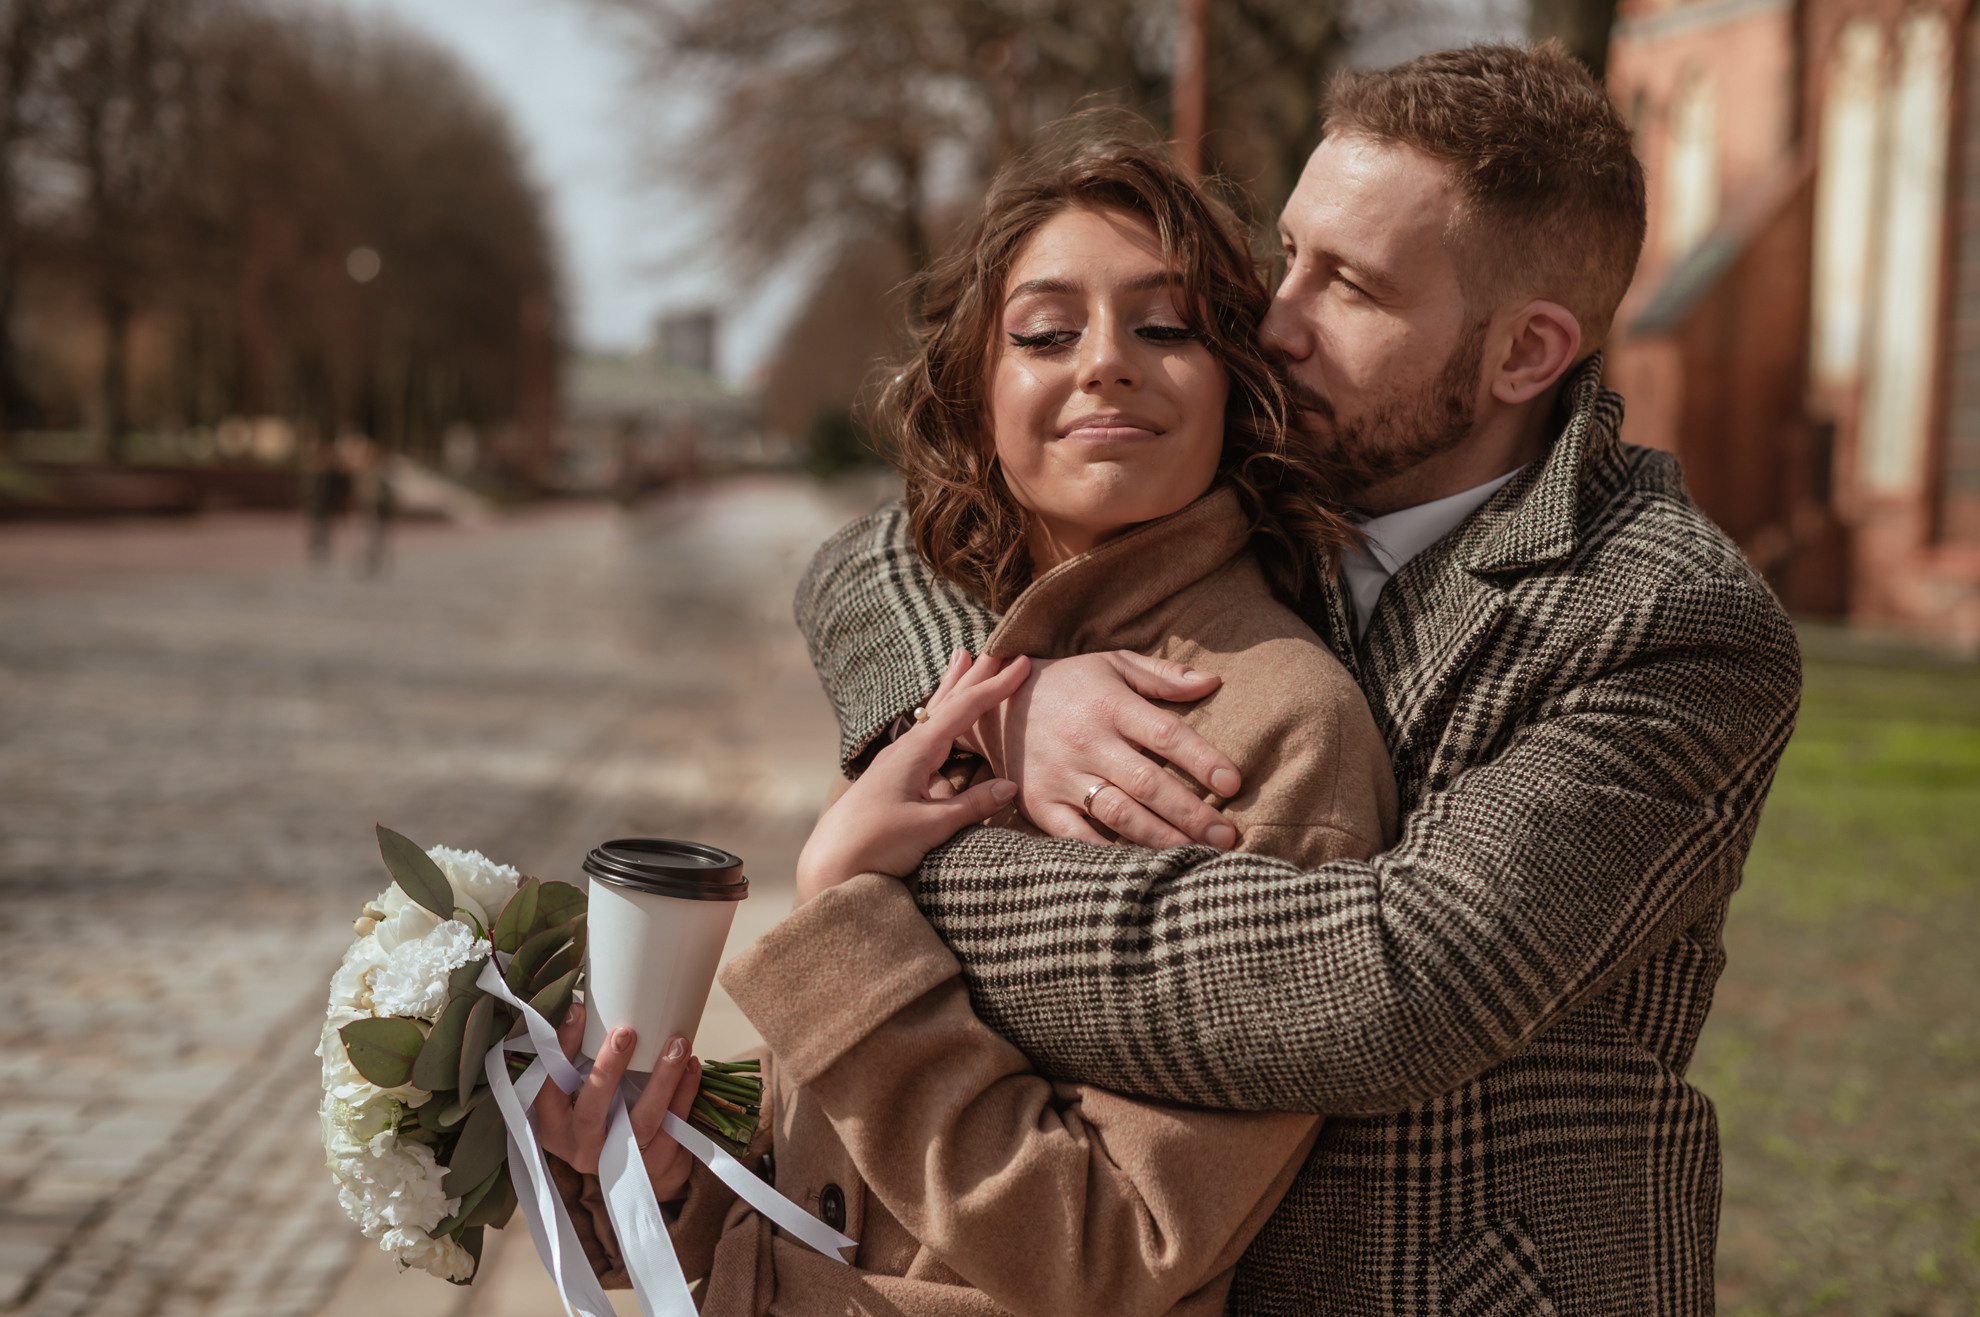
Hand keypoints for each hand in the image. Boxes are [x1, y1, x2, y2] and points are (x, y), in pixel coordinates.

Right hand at [532, 1002, 699, 1199]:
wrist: (638, 1176)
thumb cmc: (607, 1117)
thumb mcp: (581, 1096)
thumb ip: (580, 1062)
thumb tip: (589, 1003)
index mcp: (555, 1128)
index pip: (550, 1088)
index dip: (562, 1050)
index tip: (578, 1011)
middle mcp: (582, 1148)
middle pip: (592, 1111)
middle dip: (609, 1069)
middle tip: (626, 1031)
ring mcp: (620, 1163)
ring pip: (642, 1122)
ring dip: (662, 1079)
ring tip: (677, 1043)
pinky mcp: (656, 1168)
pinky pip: (674, 1129)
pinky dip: (685, 1095)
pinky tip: (692, 1067)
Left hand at [796, 650, 1029, 902]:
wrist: (831, 862)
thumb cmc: (875, 843)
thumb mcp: (929, 826)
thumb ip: (971, 806)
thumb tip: (1010, 787)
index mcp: (916, 751)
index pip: (963, 710)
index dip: (994, 688)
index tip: (1019, 666)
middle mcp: (906, 749)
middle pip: (945, 702)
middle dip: (972, 676)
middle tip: (993, 648)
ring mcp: (898, 761)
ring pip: (933, 715)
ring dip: (953, 689)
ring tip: (962, 661)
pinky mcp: (894, 778)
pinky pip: (926, 737)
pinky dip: (941, 718)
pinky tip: (939, 718)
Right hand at [968, 651, 1242, 848]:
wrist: (994, 703)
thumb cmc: (1068, 684)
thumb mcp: (1112, 663)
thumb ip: (1162, 676)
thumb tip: (1212, 682)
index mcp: (1110, 705)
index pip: (1166, 735)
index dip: (1203, 760)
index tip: (1233, 782)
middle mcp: (1088, 742)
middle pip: (1148, 783)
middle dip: (1191, 813)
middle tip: (1226, 836)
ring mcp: (1062, 776)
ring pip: (1118, 814)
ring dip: (1160, 838)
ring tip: (1195, 855)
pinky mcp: (1040, 804)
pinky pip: (1077, 837)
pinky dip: (1107, 854)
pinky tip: (1139, 867)